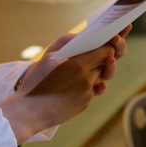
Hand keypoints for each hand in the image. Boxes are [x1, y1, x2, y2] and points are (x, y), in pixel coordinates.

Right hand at [0, 25, 129, 142]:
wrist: (28, 112)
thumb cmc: (35, 82)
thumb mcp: (48, 57)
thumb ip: (67, 42)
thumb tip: (83, 34)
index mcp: (78, 65)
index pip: (106, 51)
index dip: (113, 43)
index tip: (118, 35)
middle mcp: (87, 79)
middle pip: (108, 64)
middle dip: (110, 56)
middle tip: (113, 48)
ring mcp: (87, 93)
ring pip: (100, 77)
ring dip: (99, 70)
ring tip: (97, 63)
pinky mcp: (84, 104)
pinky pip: (92, 90)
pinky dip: (89, 84)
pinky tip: (81, 80)